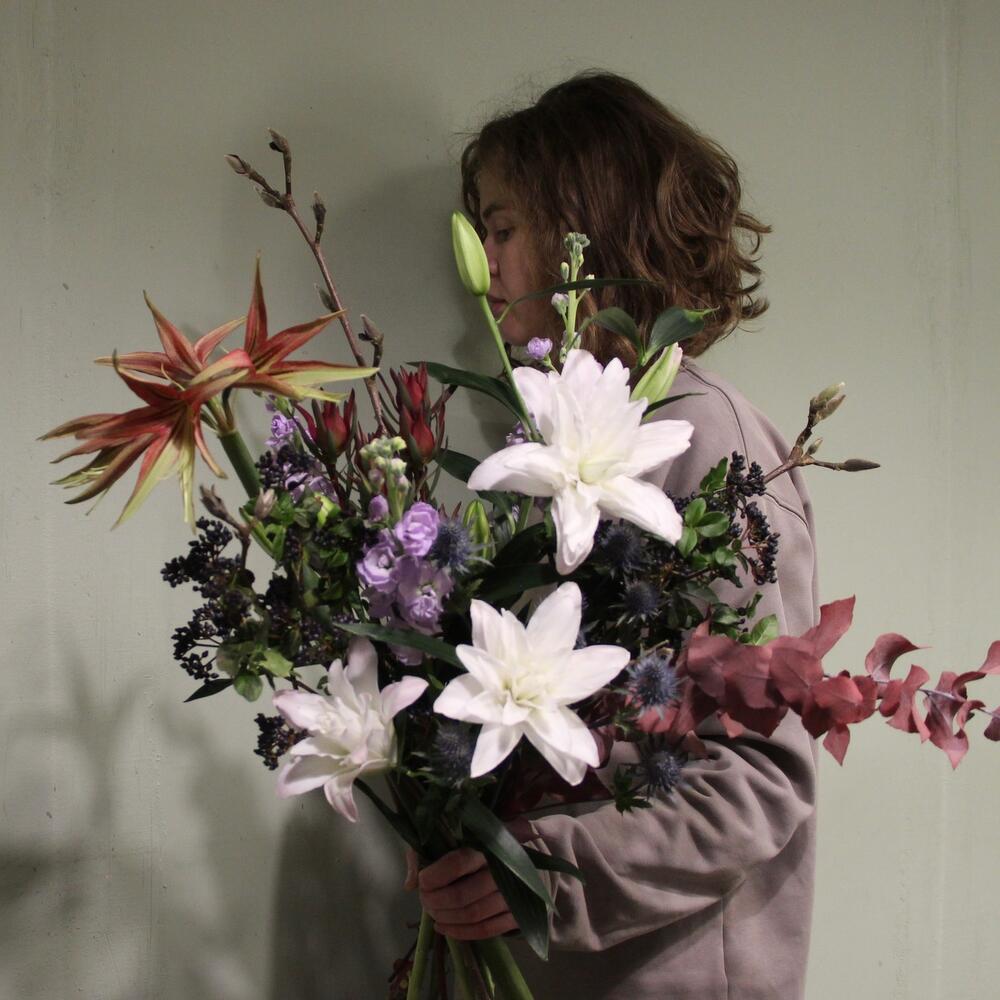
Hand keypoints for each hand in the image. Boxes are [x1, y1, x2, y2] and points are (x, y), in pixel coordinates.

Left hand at [403, 818, 534, 939]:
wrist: (534, 856)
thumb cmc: (488, 843)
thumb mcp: (460, 835)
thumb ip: (430, 851)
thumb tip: (409, 883)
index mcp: (489, 845)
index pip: (459, 862)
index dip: (435, 876)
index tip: (422, 881)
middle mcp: (504, 871)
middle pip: (462, 895)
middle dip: (436, 902)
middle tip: (424, 900)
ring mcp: (513, 896)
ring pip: (473, 915)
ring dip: (446, 919)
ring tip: (432, 914)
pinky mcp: (518, 915)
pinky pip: (486, 930)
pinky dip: (461, 933)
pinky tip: (444, 927)